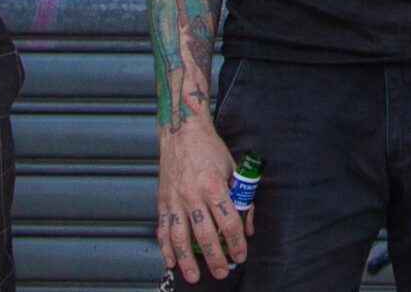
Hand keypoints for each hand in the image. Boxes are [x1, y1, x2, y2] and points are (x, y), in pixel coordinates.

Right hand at [156, 117, 248, 281]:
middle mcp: (193, 194)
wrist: (182, 132)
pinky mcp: (162, 200)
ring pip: (180, 237)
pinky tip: (171, 261)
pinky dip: (166, 248)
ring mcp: (175, 198)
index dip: (236, 242)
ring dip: (187, 260)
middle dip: (215, 258)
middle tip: (222, 273)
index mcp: (214, 185)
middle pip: (205, 234)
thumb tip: (248, 228)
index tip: (241, 255)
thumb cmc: (211, 150)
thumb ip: (242, 199)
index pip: (228, 222)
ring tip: (194, 277)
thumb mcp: (233, 170)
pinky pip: (163, 228)